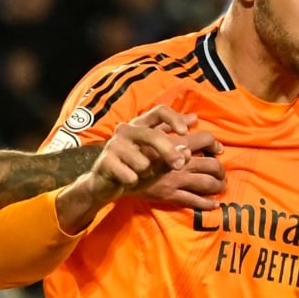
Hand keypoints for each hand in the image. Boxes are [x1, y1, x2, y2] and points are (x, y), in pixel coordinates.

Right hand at [59, 106, 222, 229]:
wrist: (105, 185)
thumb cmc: (134, 168)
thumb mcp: (157, 158)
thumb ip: (174, 144)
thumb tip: (193, 121)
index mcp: (140, 125)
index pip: (159, 112)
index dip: (174, 119)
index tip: (185, 132)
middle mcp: (126, 130)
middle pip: (153, 136)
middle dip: (168, 152)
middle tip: (179, 165)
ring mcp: (114, 145)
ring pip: (143, 162)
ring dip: (146, 173)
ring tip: (138, 174)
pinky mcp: (106, 161)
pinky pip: (131, 175)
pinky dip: (133, 182)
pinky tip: (126, 180)